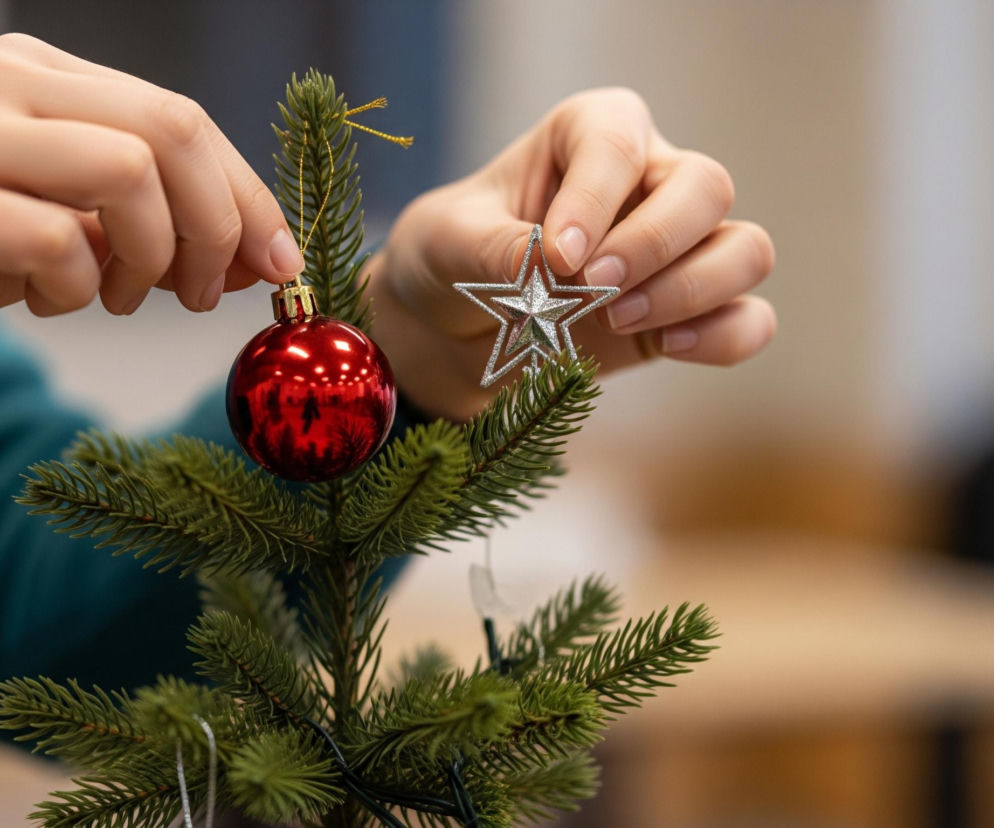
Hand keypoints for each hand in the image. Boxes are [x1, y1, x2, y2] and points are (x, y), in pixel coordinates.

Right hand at [0, 34, 303, 316]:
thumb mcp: (67, 205)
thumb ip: (154, 217)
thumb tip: (265, 257)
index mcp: (49, 77)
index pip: (183, 119)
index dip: (248, 198)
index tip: (278, 260)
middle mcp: (15, 83)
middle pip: (174, 130)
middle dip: (217, 227)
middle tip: (203, 293)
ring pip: (128, 170)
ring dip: (148, 258)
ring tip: (115, 297)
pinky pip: (58, 241)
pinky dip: (74, 290)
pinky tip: (44, 299)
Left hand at [367, 87, 775, 420]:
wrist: (453, 328)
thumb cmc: (451, 258)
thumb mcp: (448, 241)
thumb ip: (497, 247)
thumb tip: (557, 265)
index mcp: (588, 135)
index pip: (618, 141)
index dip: (595, 198)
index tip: (555, 256)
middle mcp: (648, 182)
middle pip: (707, 187)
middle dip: (655, 243)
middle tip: (591, 289)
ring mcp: (676, 251)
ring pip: (746, 251)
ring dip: (692, 289)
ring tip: (617, 318)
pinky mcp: (686, 314)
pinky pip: (749, 320)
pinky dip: (724, 336)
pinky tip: (670, 346)